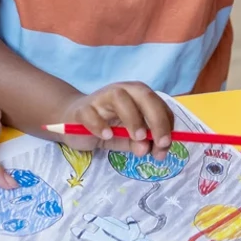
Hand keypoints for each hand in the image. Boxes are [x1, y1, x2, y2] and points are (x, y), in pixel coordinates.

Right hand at [59, 82, 173, 159]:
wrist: (74, 119)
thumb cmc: (106, 126)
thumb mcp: (129, 137)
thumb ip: (140, 143)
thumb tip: (148, 148)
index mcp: (136, 96)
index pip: (158, 104)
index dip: (166, 124)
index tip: (165, 145)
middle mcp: (120, 91)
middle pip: (143, 95)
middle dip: (156, 119)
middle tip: (159, 143)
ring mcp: (100, 98)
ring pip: (119, 97)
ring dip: (133, 118)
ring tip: (137, 138)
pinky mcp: (81, 109)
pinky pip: (91, 113)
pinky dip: (100, 125)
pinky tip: (107, 136)